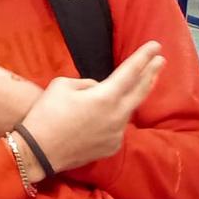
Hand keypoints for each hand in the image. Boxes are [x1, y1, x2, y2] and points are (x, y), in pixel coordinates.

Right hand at [17, 41, 164, 175]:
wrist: (38, 152)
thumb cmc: (46, 113)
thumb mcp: (63, 85)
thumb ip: (87, 84)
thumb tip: (98, 90)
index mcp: (105, 97)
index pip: (130, 72)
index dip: (144, 57)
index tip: (156, 46)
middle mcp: (117, 116)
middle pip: (140, 91)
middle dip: (152, 73)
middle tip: (161, 60)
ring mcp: (116, 134)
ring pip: (128, 110)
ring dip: (134, 95)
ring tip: (141, 83)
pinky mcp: (112, 147)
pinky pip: (118, 126)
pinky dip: (117, 116)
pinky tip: (111, 114)